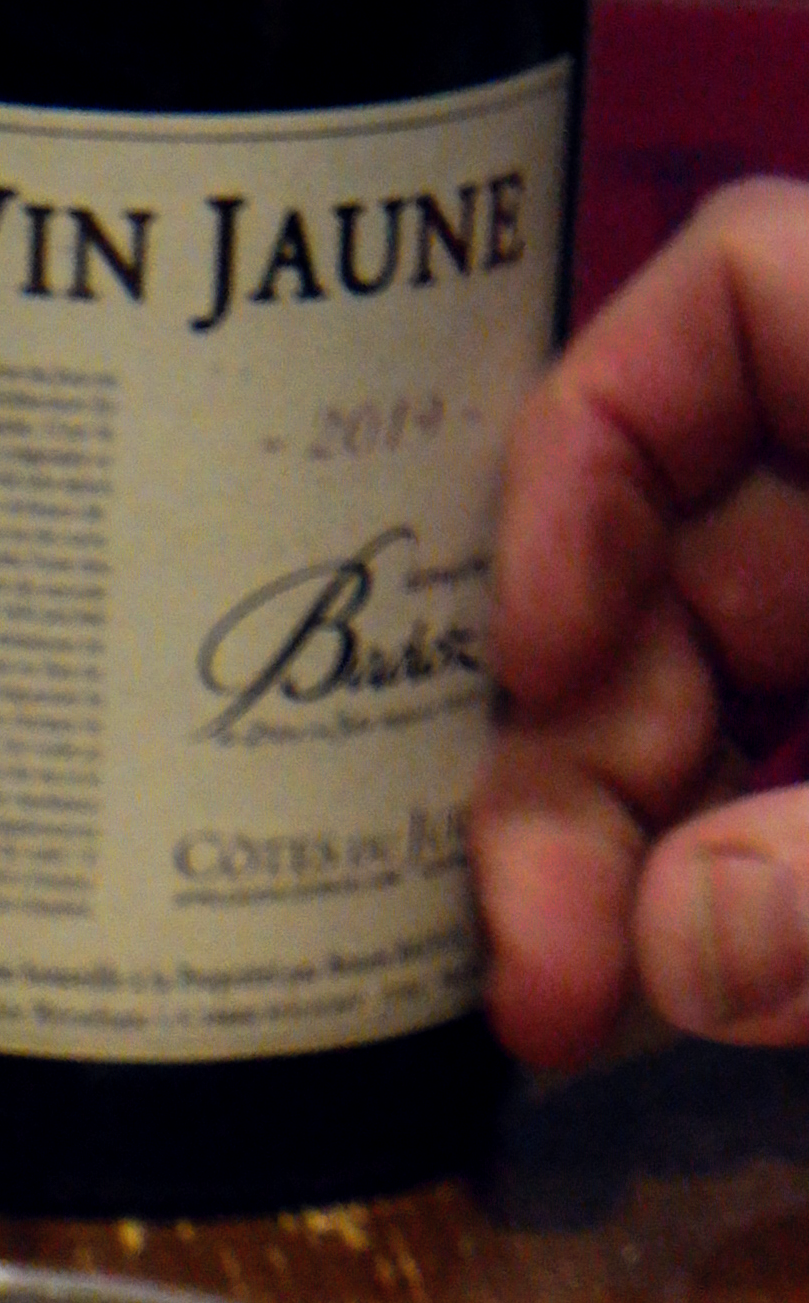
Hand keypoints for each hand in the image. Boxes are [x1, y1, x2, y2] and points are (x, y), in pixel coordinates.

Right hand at [476, 178, 808, 1065]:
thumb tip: (675, 951)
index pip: (733, 292)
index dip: (593, 447)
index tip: (535, 647)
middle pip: (674, 550)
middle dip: (570, 760)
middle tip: (539, 963)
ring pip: (700, 699)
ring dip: (606, 854)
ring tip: (572, 1011)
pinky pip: (766, 791)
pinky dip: (700, 889)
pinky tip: (650, 991)